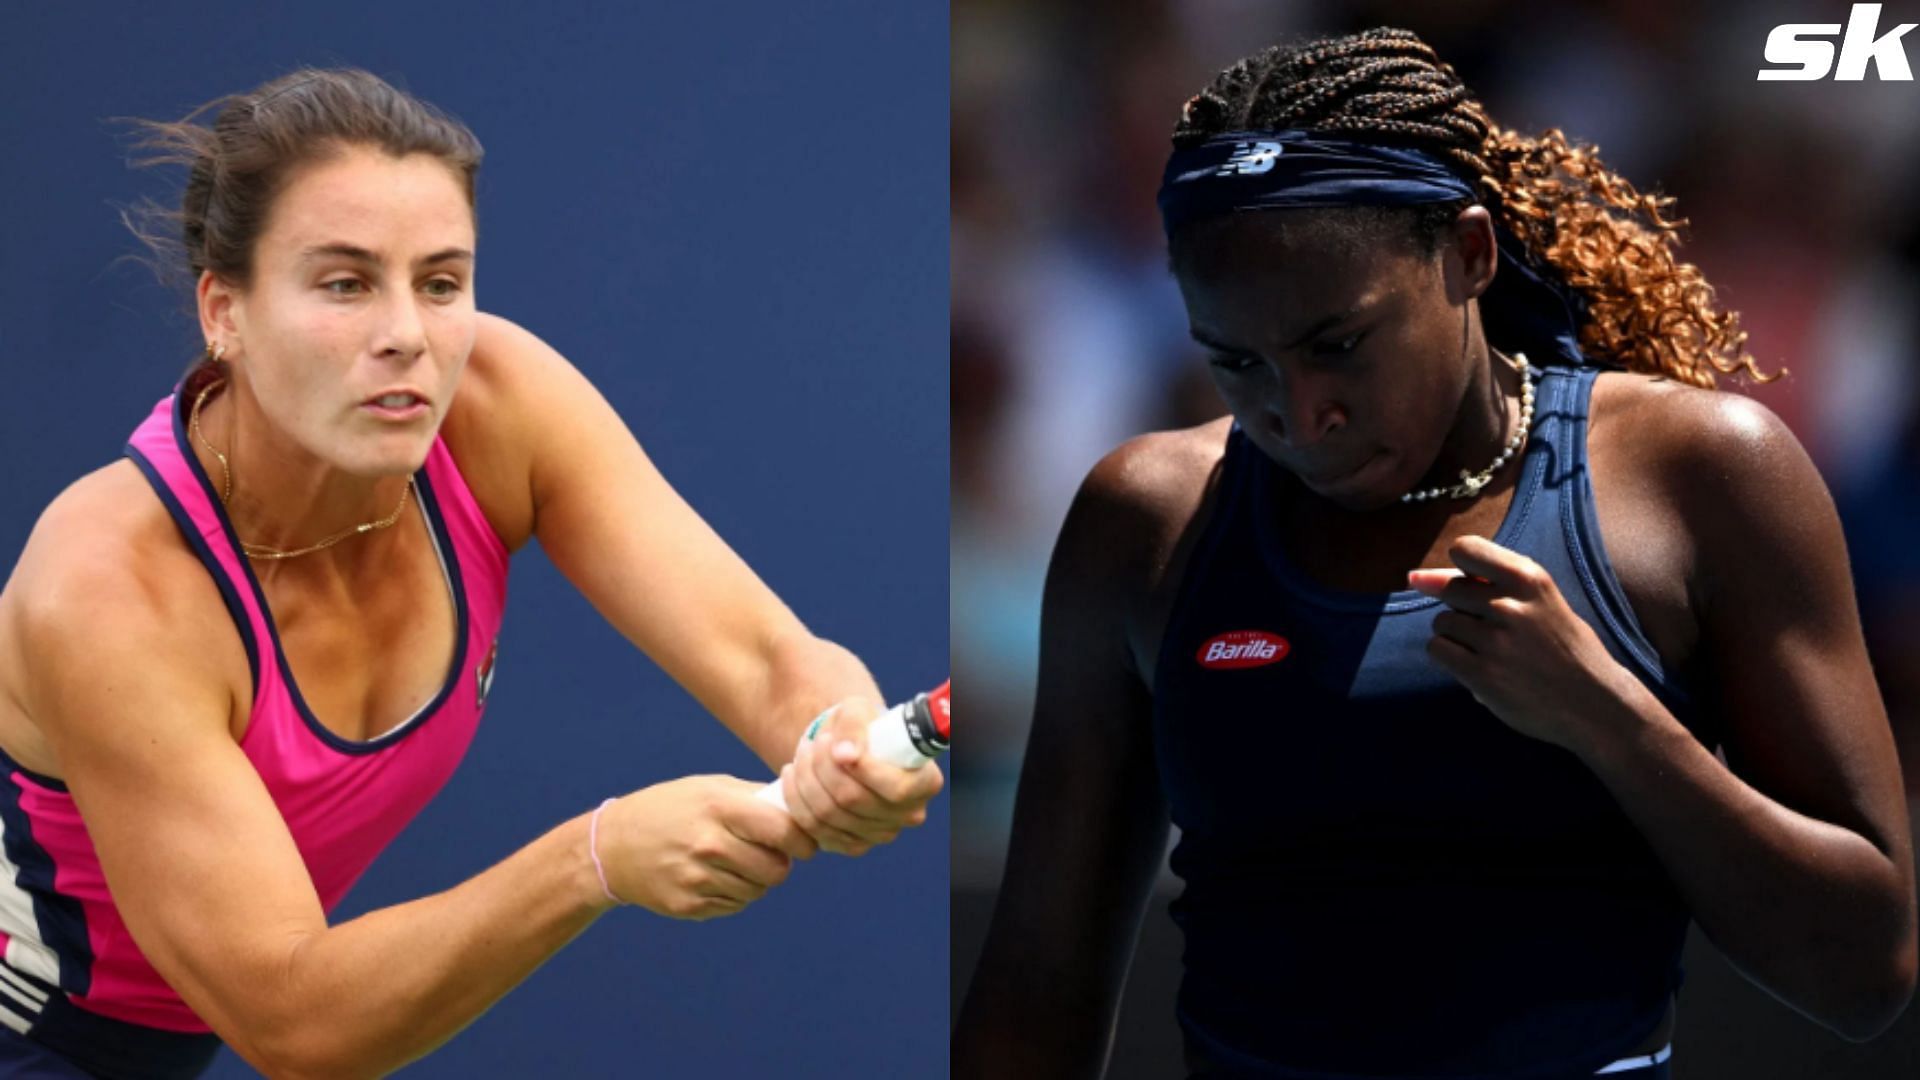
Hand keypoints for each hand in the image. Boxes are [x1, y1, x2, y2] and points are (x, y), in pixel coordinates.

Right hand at [597, 775, 816, 919]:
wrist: (612, 846)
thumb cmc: (669, 809)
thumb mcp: (708, 788)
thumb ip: (753, 798)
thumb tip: (799, 805)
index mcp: (719, 808)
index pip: (783, 831)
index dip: (802, 841)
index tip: (804, 844)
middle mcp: (709, 845)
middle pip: (776, 870)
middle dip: (780, 864)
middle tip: (768, 854)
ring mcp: (697, 879)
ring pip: (757, 891)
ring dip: (756, 881)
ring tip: (735, 863)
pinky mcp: (688, 906)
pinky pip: (734, 906)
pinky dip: (733, 894)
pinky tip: (714, 877)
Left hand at [779, 695, 944, 855]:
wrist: (849, 748)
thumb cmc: (862, 726)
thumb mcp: (859, 711)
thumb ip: (853, 725)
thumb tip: (844, 754)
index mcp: (925, 783)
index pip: (896, 789)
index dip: (862, 769)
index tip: (833, 743)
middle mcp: (908, 814)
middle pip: (853, 800)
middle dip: (822, 767)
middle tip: (811, 742)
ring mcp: (880, 834)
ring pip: (828, 815)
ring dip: (805, 780)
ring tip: (801, 753)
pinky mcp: (852, 845)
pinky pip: (815, 830)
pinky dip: (796, 801)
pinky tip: (793, 776)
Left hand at [1407, 534, 1637, 753]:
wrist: (1595, 704)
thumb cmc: (1562, 648)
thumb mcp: (1540, 602)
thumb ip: (1484, 583)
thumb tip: (1415, 576)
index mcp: (1530, 579)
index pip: (1466, 549)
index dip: (1461, 568)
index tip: (1478, 587)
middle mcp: (1511, 606)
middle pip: (1449, 590)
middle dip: (1462, 609)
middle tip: (1494, 631)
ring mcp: (1496, 643)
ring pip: (1441, 622)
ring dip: (1456, 636)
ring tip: (1490, 651)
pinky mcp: (1483, 676)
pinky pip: (1438, 650)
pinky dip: (1450, 658)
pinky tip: (1477, 667)